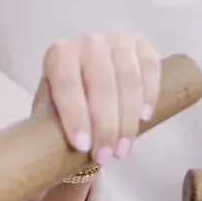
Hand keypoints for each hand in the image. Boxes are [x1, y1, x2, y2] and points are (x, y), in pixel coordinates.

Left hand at [32, 32, 161, 165]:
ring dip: (128, 118)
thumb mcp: (53, 110)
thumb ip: (52, 126)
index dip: (74, 115)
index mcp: (59, 54)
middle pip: (100, 84)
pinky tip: (144, 118)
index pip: (66, 83)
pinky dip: (149, 94)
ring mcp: (116, 40)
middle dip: (105, 125)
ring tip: (123, 149)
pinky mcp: (140, 44)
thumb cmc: (68, 102)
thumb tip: (51, 160)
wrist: (91, 78)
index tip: (82, 146)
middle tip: (107, 157)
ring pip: (127, 78)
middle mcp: (87, 42)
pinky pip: (150, 68)